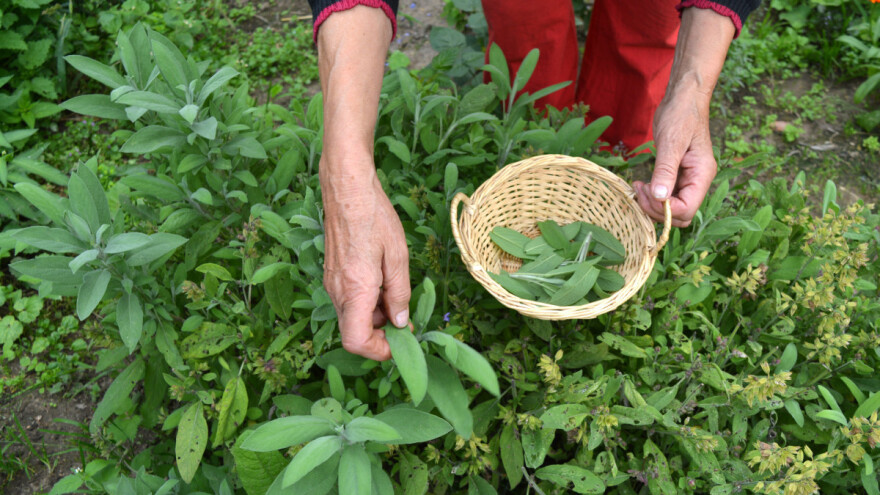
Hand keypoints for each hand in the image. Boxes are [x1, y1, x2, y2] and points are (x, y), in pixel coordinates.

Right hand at [321, 163, 410, 360]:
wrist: (347, 189)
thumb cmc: (374, 217)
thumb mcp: (397, 257)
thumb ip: (399, 294)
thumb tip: (400, 323)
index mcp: (355, 290)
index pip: (356, 341)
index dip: (378, 352)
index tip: (400, 344)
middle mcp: (338, 291)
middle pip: (355, 333)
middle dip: (381, 335)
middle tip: (405, 321)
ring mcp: (332, 283)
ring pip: (352, 318)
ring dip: (376, 318)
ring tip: (397, 297)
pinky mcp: (332, 274)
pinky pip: (349, 301)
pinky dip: (367, 303)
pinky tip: (383, 284)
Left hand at [633, 6, 733, 227]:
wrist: (681, 99)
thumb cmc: (681, 115)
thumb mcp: (671, 142)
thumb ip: (666, 171)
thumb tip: (661, 198)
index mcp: (702, 174)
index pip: (687, 209)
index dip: (665, 209)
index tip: (647, 192)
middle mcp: (697, 181)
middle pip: (680, 214)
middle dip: (657, 210)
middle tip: (639, 191)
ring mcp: (687, 179)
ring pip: (671, 208)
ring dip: (653, 205)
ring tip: (637, 187)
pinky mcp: (676, 175)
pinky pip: (665, 196)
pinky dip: (652, 196)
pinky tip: (640, 185)